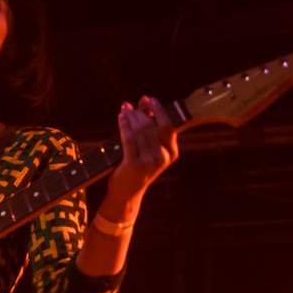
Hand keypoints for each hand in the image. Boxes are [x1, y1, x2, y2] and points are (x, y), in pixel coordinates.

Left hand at [104, 96, 179, 217]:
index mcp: (171, 153)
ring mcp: (149, 161)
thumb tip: (144, 102)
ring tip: (124, 109)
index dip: (158, 110)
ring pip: (140, 130)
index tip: (149, 99)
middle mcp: (162, 157)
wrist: (127, 193)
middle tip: (130, 106)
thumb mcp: (149, 149)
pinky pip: (128, 138)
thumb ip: (149, 128)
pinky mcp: (134, 164)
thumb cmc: (138, 168)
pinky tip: (120, 117)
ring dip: (130, 116)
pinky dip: (124, 124)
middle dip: (140, 112)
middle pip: (152, 126)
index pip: (168, 126)